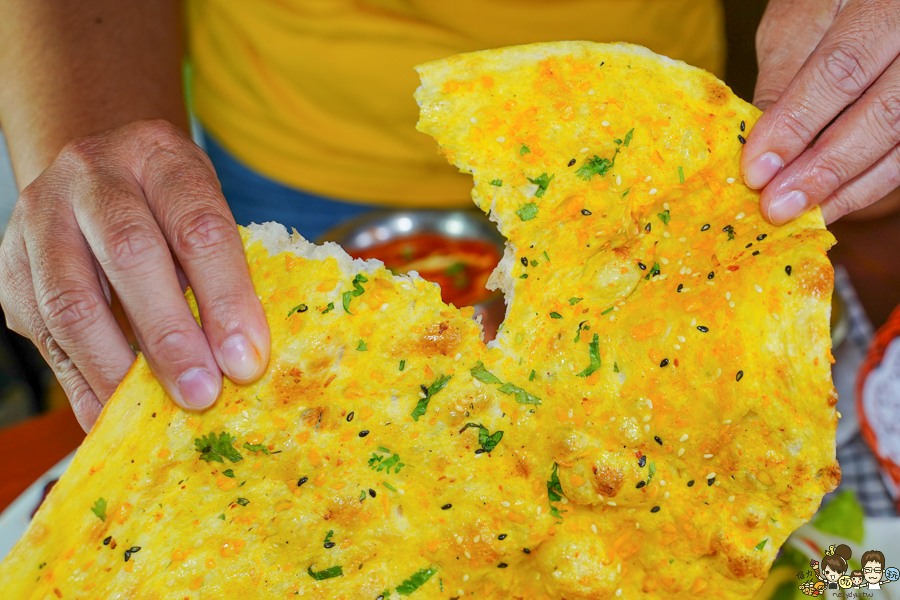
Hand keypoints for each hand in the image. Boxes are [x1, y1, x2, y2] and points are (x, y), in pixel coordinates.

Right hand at [0, 120, 269, 429]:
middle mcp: (92, 176)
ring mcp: (40, 217)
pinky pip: (43, 331)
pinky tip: (108, 414)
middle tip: (202, 393)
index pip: (198, 227)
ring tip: (152, 413)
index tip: (247, 358)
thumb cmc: (167, 203)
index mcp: (159, 157)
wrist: (95, 169)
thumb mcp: (204, 210)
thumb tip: (244, 358)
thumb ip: (223, 270)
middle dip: (170, 336)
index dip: (225, 298)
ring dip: (115, 367)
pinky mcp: (11, 264)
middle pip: (131, 256)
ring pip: (71, 299)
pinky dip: (78, 381)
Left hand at [742, 0, 899, 224]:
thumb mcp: (801, 17)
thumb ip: (786, 72)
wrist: (877, 1)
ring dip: (851, 186)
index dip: (796, 124)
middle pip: (886, 113)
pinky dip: (871, 183)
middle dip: (826, 167)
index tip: (756, 169)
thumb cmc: (832, 1)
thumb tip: (763, 142)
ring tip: (805, 214)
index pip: (840, 70)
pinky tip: (835, 201)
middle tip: (778, 206)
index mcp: (887, 3)